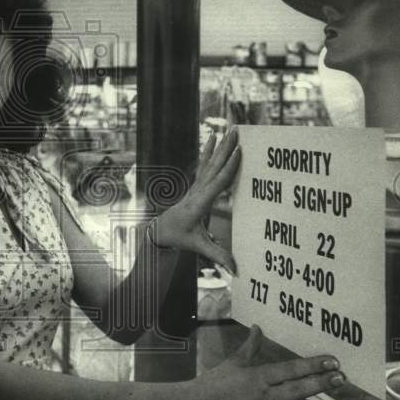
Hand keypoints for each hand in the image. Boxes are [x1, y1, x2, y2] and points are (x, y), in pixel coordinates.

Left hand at [152, 128, 240, 271]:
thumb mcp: (197, 247)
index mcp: (199, 204)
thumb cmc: (179, 238)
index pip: (217, 184)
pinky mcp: (196, 185)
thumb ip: (217, 256)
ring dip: (220, 146)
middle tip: (236, 132)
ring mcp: (196, 186)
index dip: (229, 168)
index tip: (239, 153)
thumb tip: (236, 270)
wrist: (160, 231)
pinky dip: (209, 150)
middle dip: (226, 149)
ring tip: (229, 130)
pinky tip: (213, 137)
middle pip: (214, 166)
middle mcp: (197, 191)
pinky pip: (204, 164)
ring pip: (209, 162)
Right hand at [170, 326, 348, 399]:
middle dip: (320, 385)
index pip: (290, 369)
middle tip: (341, 381)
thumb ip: (250, 347)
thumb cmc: (211, 384)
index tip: (333, 361)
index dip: (312, 365)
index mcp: (258, 377)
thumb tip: (258, 327)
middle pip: (297, 391)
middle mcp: (263, 397)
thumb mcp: (232, 363)